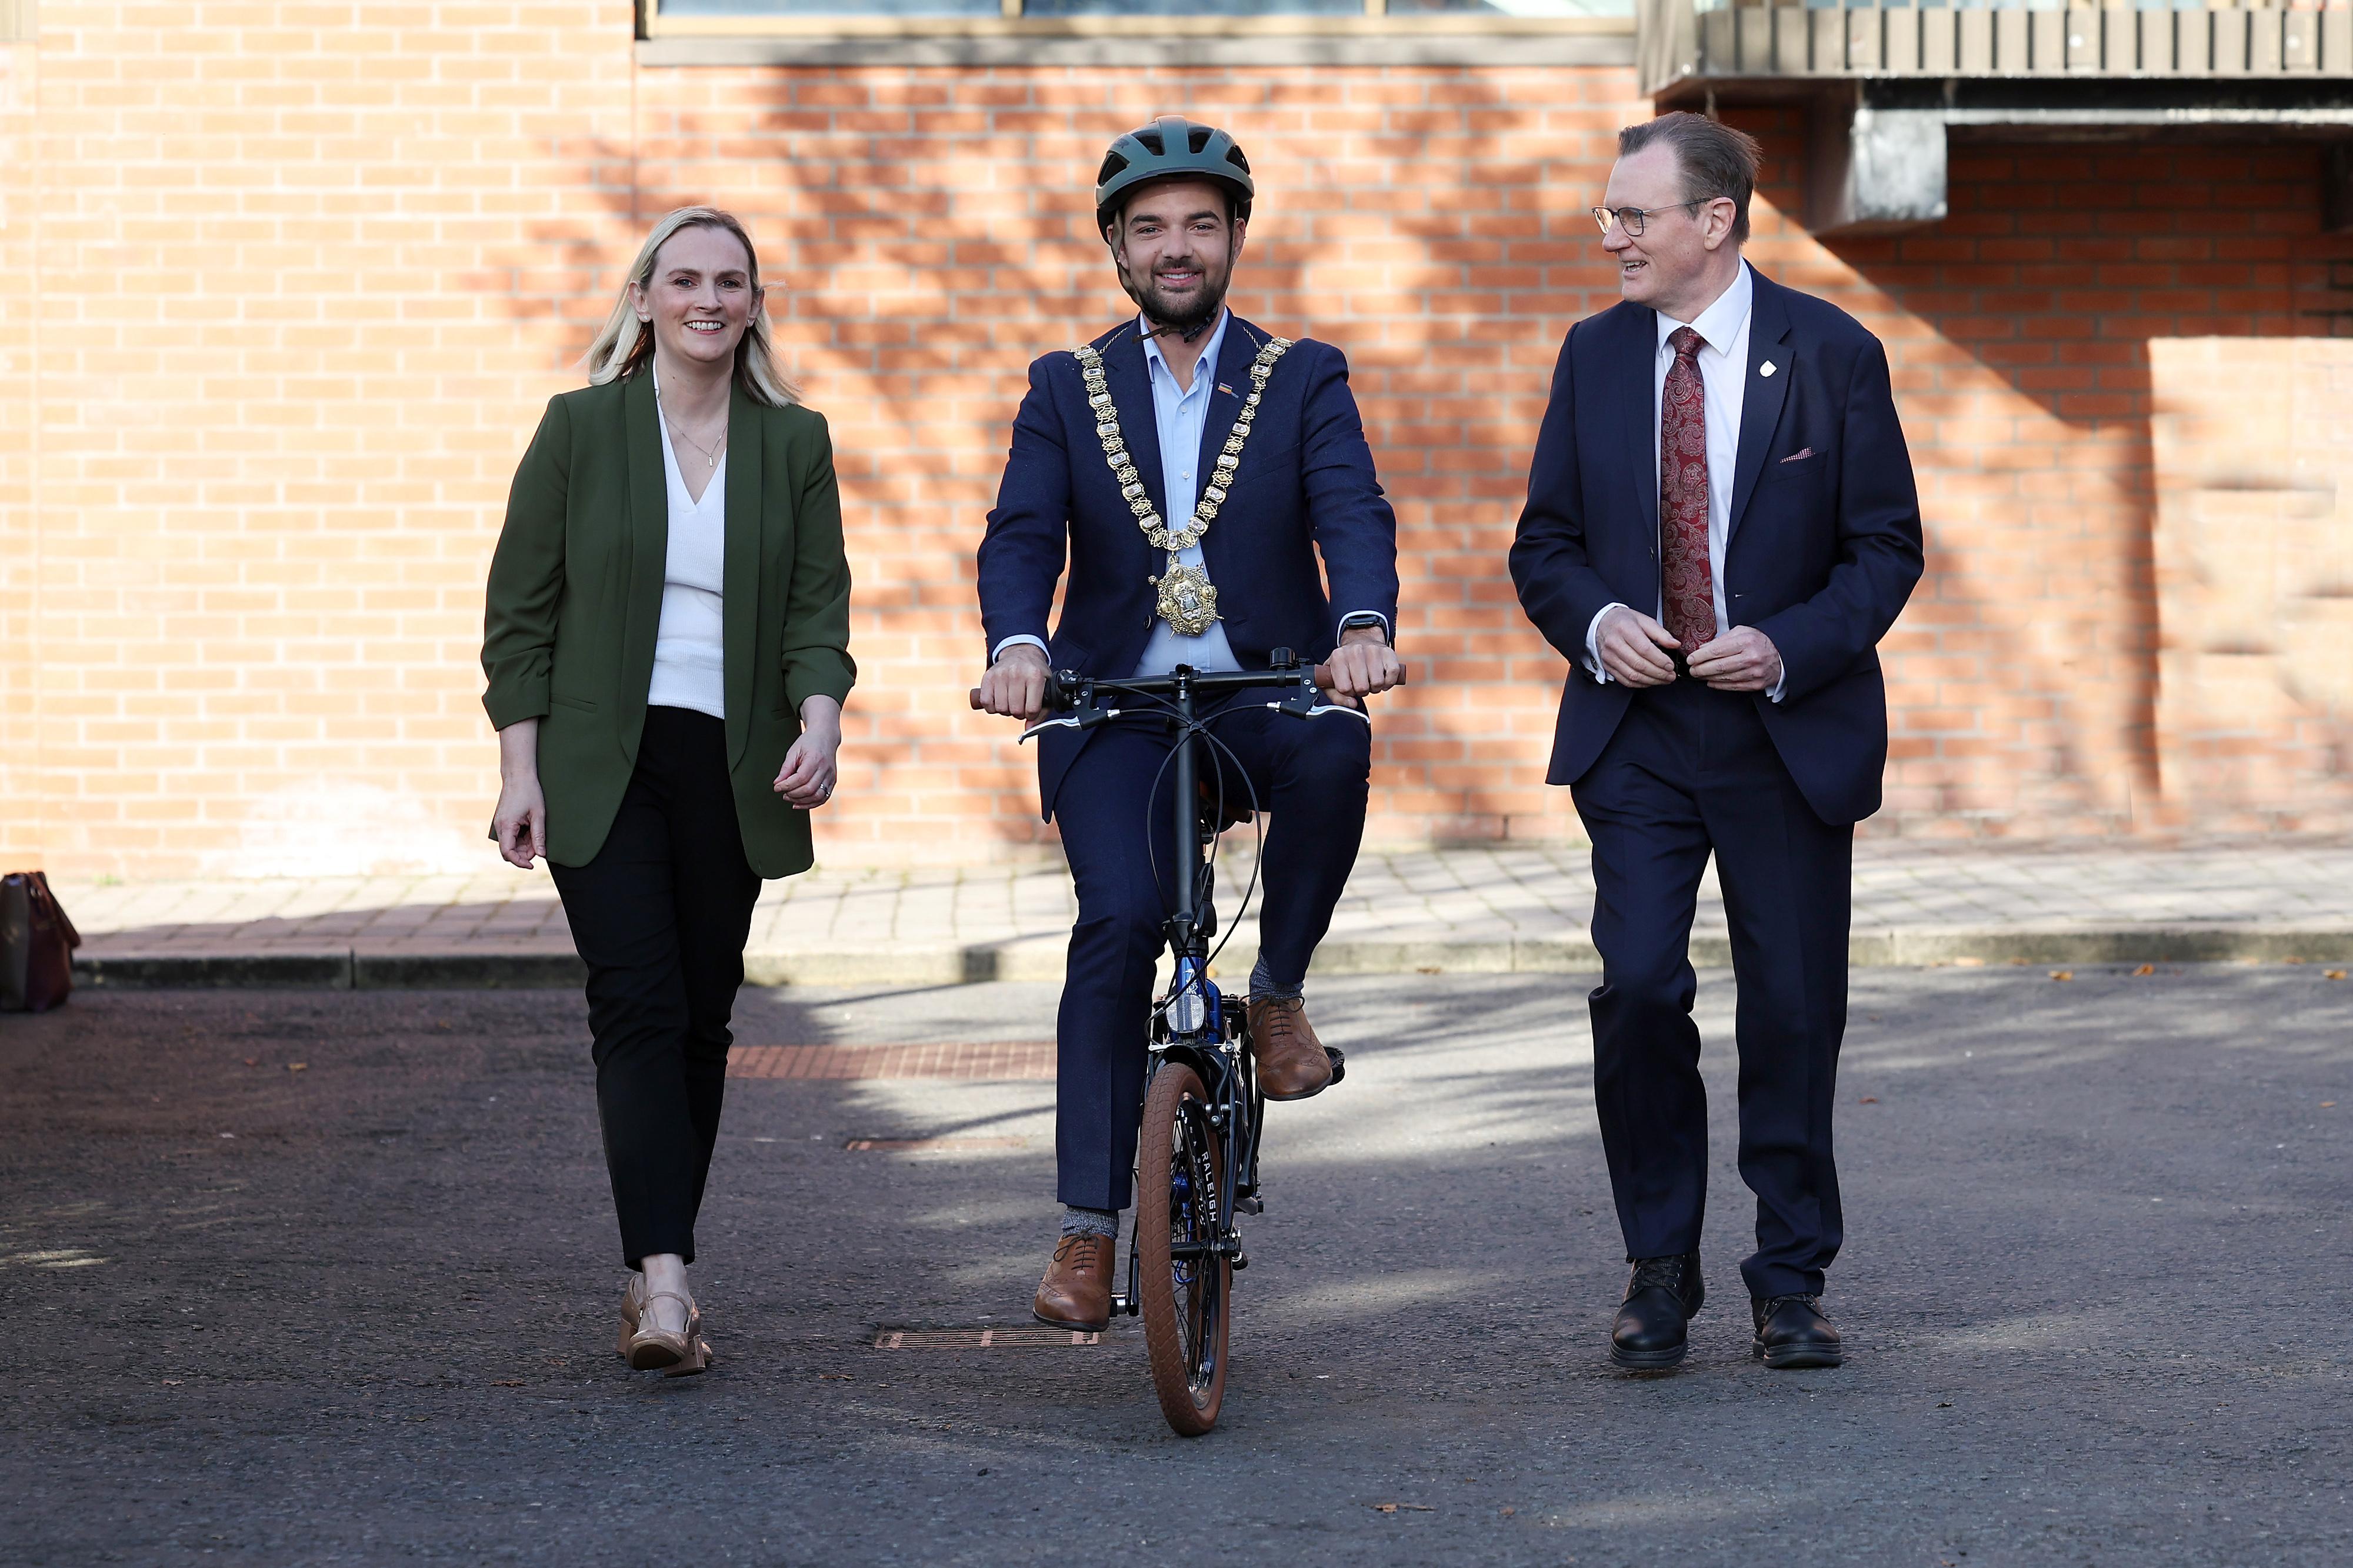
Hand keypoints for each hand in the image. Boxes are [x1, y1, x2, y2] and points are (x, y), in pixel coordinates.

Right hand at [493, 718, 546, 868]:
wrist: (518, 774)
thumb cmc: (529, 791)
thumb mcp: (538, 815)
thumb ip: (538, 836)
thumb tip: (542, 854)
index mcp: (506, 825)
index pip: (508, 853)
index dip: (520, 862)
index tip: (532, 865)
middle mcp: (499, 826)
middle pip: (508, 851)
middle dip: (524, 853)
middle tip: (539, 845)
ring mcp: (499, 824)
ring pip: (510, 844)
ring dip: (524, 845)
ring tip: (536, 832)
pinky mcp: (503, 821)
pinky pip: (510, 836)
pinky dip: (521, 838)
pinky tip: (531, 829)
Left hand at [774, 696, 842, 809]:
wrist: (825, 737)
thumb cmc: (808, 743)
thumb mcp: (794, 751)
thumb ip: (786, 768)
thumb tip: (778, 783)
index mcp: (815, 759)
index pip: (801, 778)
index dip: (787, 785)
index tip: (777, 787)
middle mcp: (825, 769)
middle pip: (809, 789)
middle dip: (793, 794)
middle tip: (783, 793)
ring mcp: (831, 776)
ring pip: (817, 797)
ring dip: (801, 801)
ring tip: (790, 797)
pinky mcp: (833, 782)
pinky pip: (824, 798)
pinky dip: (811, 804)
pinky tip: (800, 803)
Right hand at [977, 643, 1050, 722]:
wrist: (1021, 652)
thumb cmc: (1035, 674)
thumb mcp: (1045, 688)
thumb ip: (1041, 712)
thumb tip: (1030, 729)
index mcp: (1035, 676)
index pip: (1032, 709)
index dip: (1031, 714)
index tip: (1031, 709)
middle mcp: (1017, 673)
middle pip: (1015, 710)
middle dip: (1019, 713)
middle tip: (1021, 704)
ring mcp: (1001, 674)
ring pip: (1001, 708)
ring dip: (1006, 710)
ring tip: (1010, 701)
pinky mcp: (988, 676)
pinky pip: (986, 703)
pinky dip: (992, 707)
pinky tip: (998, 700)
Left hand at [1320, 625, 1401, 707]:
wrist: (1361, 642)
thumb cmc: (1347, 665)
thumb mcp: (1333, 679)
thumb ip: (1337, 697)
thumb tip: (1352, 704)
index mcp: (1338, 657)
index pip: (1344, 688)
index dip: (1349, 692)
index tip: (1349, 685)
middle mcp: (1355, 651)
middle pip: (1362, 688)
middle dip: (1362, 691)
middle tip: (1361, 682)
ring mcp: (1373, 650)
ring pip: (1377, 683)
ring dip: (1375, 687)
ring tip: (1371, 679)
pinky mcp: (1388, 652)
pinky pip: (1392, 675)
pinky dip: (1389, 682)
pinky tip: (1382, 677)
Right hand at [1596, 605, 1679, 686]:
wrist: (1602, 623)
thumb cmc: (1624, 621)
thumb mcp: (1644, 620)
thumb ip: (1660, 633)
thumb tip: (1675, 644)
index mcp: (1625, 629)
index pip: (1644, 649)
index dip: (1660, 660)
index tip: (1670, 665)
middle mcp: (1614, 643)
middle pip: (1639, 664)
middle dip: (1658, 673)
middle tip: (1671, 675)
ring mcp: (1609, 656)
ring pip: (1632, 675)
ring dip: (1651, 680)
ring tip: (1664, 679)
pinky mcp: (1608, 666)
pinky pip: (1625, 680)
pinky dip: (1640, 684)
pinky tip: (1650, 681)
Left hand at [1686, 626, 1782, 691]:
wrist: (1783, 654)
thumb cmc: (1759, 641)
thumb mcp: (1742, 632)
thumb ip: (1722, 639)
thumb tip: (1702, 648)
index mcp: (1746, 642)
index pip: (1717, 650)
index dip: (1701, 656)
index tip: (1691, 659)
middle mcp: (1751, 658)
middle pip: (1719, 666)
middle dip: (1701, 669)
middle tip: (1692, 669)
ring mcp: (1755, 673)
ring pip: (1725, 678)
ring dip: (1708, 677)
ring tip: (1699, 674)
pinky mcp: (1757, 684)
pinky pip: (1733, 686)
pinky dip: (1719, 685)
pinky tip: (1711, 681)